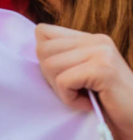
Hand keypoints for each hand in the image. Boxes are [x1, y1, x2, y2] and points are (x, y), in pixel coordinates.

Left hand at [36, 24, 132, 139]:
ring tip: (83, 97)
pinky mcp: (103, 69)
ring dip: (61, 90)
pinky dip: (70, 99)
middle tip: (74, 91)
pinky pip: (63, 81)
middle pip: (42, 49)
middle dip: (50, 76)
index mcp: (90, 39)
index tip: (64, 77)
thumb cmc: (107, 106)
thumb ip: (63, 59)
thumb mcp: (81, 77)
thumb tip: (32, 49)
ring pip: (50, 65)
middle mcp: (96, 40)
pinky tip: (89, 103)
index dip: (45, 58)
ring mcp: (101, 52)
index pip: (43, 32)